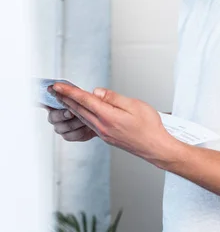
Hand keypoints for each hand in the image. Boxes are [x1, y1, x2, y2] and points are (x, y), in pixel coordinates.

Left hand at [49, 83, 181, 166]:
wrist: (155, 146)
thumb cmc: (149, 126)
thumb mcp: (134, 105)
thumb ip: (113, 98)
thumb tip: (97, 92)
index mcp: (109, 117)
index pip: (84, 100)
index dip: (69, 91)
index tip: (58, 85)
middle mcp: (102, 127)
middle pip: (78, 109)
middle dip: (64, 98)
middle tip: (53, 90)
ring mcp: (103, 133)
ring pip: (82, 117)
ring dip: (70, 106)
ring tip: (61, 98)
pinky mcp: (106, 136)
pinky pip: (89, 123)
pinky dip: (80, 114)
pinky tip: (79, 110)